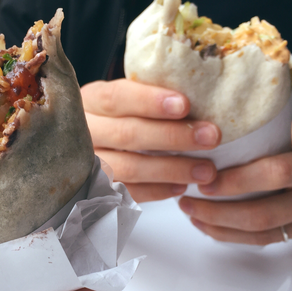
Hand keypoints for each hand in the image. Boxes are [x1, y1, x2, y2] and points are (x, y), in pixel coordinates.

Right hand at [82, 79, 221, 201]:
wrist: (81, 153)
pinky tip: (182, 186)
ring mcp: (85, 164)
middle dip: (172, 136)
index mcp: (89, 101)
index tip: (184, 104)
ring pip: (129, 167)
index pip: (116, 98)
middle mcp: (84, 132)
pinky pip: (128, 194)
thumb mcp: (121, 102)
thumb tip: (199, 97)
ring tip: (206, 170)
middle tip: (210, 136)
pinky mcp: (94, 191)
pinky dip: (157, 191)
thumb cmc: (115, 119)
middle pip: (127, 134)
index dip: (150, 101)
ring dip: (171, 169)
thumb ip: (146, 98)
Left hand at [178, 120, 291, 243]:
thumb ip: (262, 140)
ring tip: (194, 215)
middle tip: (187, 202)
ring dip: (220, 229)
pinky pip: (269, 240)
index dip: (235, 182)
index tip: (204, 181)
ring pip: (262, 235)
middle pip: (263, 215)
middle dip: (217, 213)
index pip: (273, 174)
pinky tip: (215, 225)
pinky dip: (236, 235)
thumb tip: (209, 143)